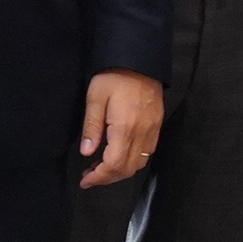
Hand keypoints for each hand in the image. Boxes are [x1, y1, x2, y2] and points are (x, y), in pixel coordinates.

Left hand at [79, 70, 164, 187]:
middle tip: (90, 176)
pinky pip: (147, 153)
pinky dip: (132, 162)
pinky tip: (119, 156)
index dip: (99, 177)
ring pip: (138, 164)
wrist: (140, 61)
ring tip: (102, 168)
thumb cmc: (114, 76)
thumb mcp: (95, 97)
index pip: (113, 165)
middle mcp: (142, 133)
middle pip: (127, 169)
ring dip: (120, 172)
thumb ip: (91, 126)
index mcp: (125, 128)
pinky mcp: (157, 126)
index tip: (85, 180)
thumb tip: (86, 152)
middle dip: (107, 178)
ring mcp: (152, 131)